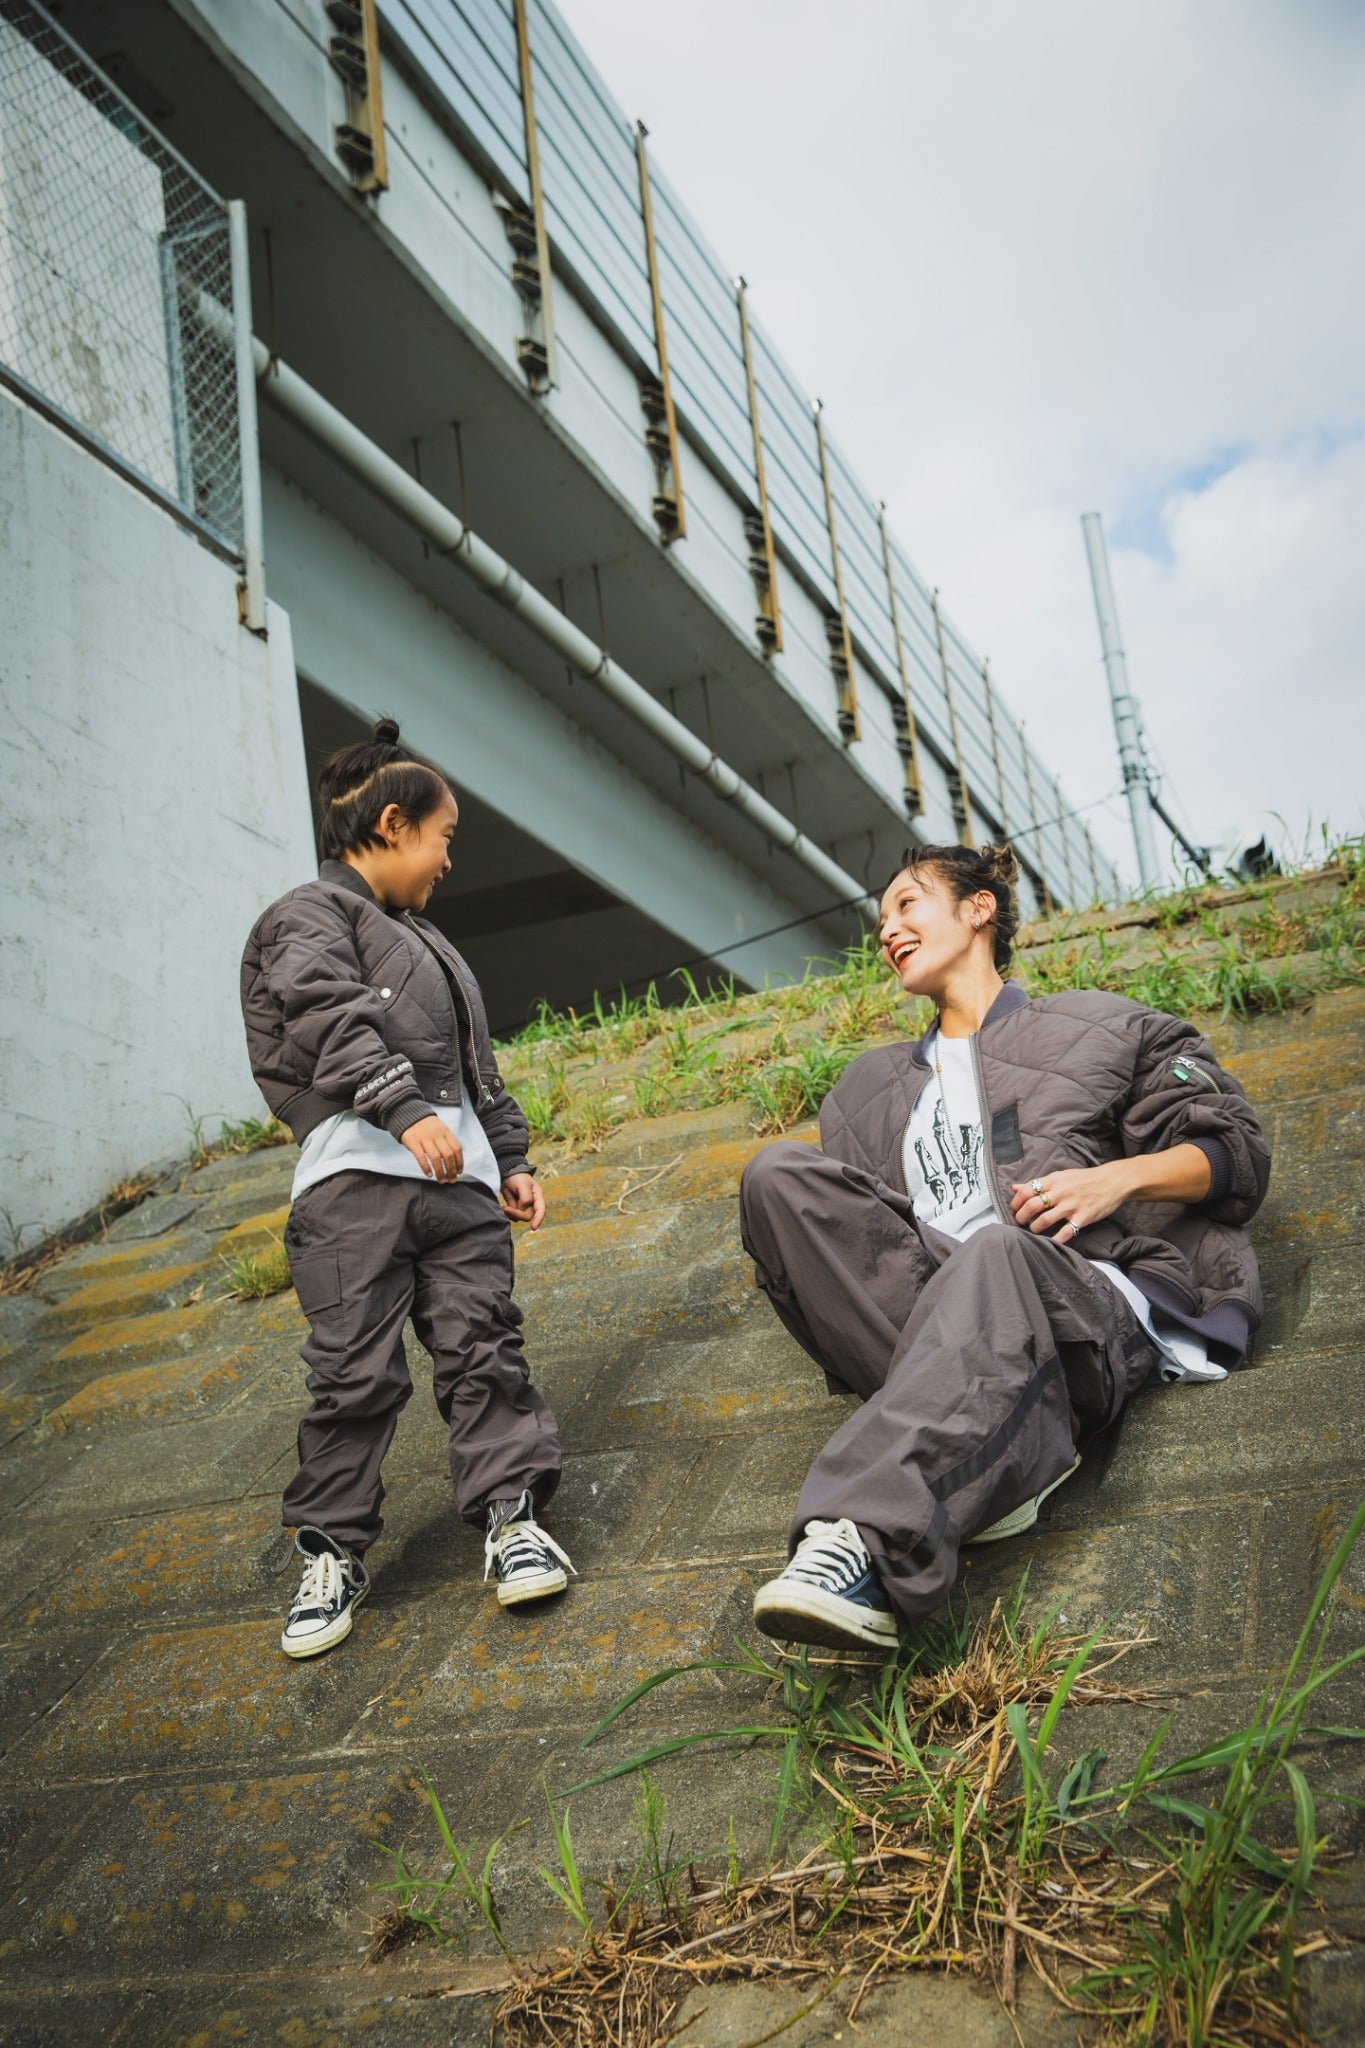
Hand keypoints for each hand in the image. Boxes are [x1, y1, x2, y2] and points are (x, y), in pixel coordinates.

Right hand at [400, 1115, 463, 1181]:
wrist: (408, 1115)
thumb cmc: (426, 1126)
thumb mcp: (440, 1129)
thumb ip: (447, 1142)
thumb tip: (455, 1162)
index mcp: (445, 1131)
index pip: (457, 1148)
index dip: (459, 1162)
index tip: (459, 1171)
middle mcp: (436, 1134)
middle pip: (448, 1155)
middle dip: (451, 1170)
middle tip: (451, 1179)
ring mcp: (425, 1138)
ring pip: (436, 1158)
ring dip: (440, 1171)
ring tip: (441, 1180)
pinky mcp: (413, 1142)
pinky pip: (421, 1157)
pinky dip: (426, 1167)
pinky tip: (429, 1174)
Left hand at [501, 1173, 545, 1229]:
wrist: (506, 1174)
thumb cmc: (517, 1177)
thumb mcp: (522, 1185)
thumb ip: (525, 1198)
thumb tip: (522, 1209)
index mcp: (538, 1196)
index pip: (541, 1210)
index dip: (538, 1219)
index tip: (533, 1228)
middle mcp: (532, 1203)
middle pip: (528, 1216)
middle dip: (516, 1212)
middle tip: (506, 1208)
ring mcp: (524, 1206)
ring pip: (519, 1217)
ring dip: (511, 1211)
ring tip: (505, 1202)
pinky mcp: (516, 1208)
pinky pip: (512, 1216)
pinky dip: (508, 1211)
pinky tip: (504, 1205)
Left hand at [1010, 1162, 1137, 1242]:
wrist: (1113, 1181)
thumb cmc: (1085, 1179)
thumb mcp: (1060, 1176)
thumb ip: (1038, 1183)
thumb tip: (1014, 1187)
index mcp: (1054, 1180)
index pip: (1026, 1190)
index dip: (1016, 1202)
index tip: (1014, 1209)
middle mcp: (1061, 1192)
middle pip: (1032, 1206)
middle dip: (1021, 1217)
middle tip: (1020, 1222)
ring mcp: (1072, 1205)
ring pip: (1045, 1220)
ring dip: (1035, 1227)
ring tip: (1034, 1229)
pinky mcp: (1083, 1217)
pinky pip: (1066, 1232)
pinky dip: (1056, 1240)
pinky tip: (1051, 1242)